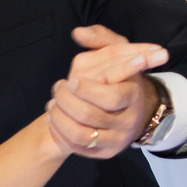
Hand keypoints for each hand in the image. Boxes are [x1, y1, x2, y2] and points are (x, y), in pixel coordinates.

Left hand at [47, 26, 170, 156]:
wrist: (129, 109)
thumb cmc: (119, 77)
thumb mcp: (116, 52)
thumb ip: (100, 38)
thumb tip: (78, 33)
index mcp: (133, 94)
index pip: (112, 97)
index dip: (87, 90)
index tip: (72, 80)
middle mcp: (128, 121)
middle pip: (91, 116)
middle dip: (67, 101)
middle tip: (58, 89)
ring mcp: (117, 140)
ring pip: (81, 135)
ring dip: (60, 118)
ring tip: (53, 104)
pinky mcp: (104, 153)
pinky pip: (77, 148)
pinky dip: (60, 133)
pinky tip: (55, 119)